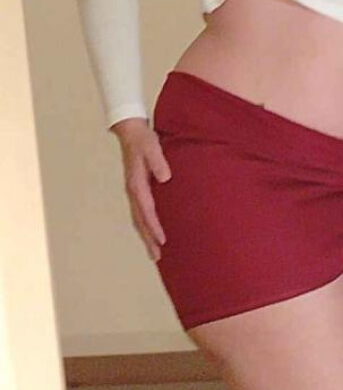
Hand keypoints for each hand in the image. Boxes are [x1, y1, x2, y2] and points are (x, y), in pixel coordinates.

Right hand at [117, 124, 171, 261]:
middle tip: (158, 257)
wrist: (131, 132)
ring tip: (155, 253)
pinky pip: (140, 213)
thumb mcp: (152, 146)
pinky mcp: (137, 190)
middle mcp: (133, 191)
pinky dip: (145, 226)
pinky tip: (152, 233)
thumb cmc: (143, 139)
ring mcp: (133, 192)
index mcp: (137, 184)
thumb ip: (158, 161)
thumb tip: (165, 178)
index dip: (154, 226)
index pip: (147, 210)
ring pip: (139, 219)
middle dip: (148, 239)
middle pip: (140, 221)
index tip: (163, 240)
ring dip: (146, 236)